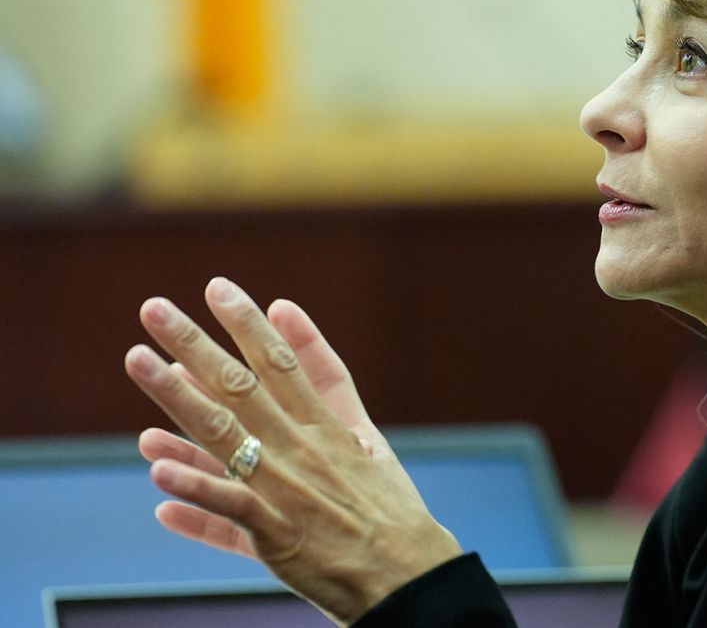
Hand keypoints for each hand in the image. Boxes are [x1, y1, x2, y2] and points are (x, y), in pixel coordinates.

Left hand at [124, 277, 462, 624]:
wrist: (411, 573)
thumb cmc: (389, 506)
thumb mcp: (368, 440)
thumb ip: (330, 385)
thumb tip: (290, 321)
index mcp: (328, 427)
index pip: (282, 364)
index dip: (250, 325)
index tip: (219, 289)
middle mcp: (303, 450)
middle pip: (241, 386)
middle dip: (195, 343)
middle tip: (154, 309)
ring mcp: (287, 492)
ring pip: (224, 435)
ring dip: (177, 398)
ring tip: (139, 362)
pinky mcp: (276, 538)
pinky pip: (229, 510)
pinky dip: (196, 490)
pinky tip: (157, 471)